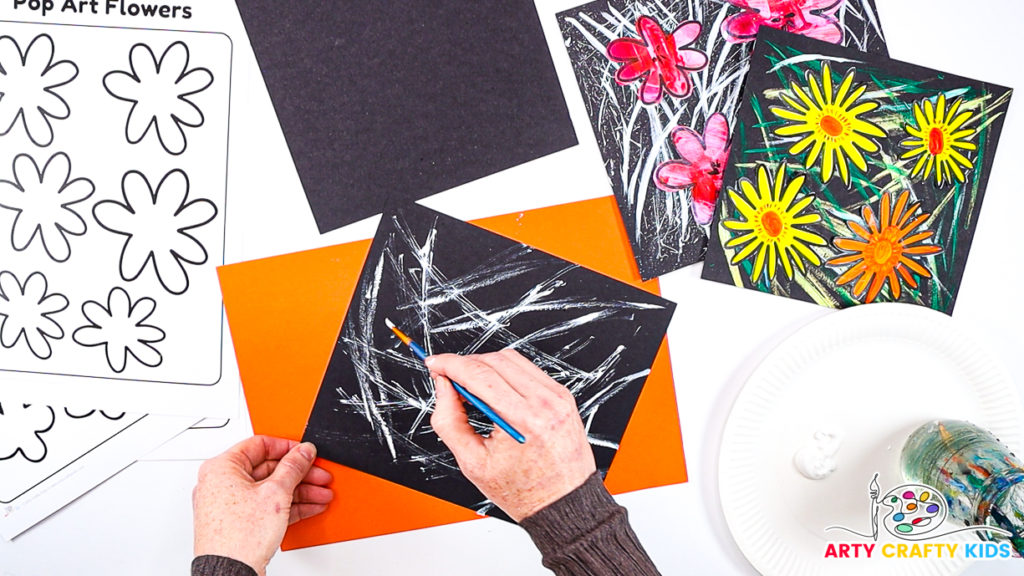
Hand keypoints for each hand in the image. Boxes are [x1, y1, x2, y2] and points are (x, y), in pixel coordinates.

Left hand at [192, 436, 333, 574]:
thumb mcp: (275, 494)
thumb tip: (303, 452)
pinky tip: (308, 506)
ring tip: (320, 494)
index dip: (288, 447)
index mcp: (222, 468)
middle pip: (268, 469)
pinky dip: (287, 505)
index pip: (260, 445)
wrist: (230, 572)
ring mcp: (229, 504)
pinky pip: (266, 506)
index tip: (305, 453)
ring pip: (270, 489)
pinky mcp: (237, 522)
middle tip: (318, 475)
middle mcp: (221, 483)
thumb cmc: (238, 537)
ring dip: (299, 491)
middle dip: (299, 474)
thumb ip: (293, 468)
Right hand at [427, 349, 595, 521]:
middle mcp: (545, 403)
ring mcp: (557, 396)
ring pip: (511, 358)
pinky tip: (494, 390)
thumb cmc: (522, 490)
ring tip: (470, 387)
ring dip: (485, 365)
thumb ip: (449, 421)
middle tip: (447, 377)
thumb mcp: (473, 462)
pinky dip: (506, 372)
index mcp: (524, 420)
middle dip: (465, 363)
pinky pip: (528, 369)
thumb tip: (442, 386)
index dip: (450, 364)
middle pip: (494, 361)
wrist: (563, 503)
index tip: (434, 363)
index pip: (479, 375)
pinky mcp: (563, 396)